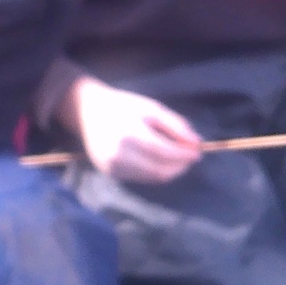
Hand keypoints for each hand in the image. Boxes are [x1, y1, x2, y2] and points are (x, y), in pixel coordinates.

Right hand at [59, 77, 200, 183]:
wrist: (86, 111)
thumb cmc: (122, 106)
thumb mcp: (151, 107)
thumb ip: (175, 125)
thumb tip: (197, 143)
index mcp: (130, 134)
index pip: (165, 152)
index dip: (184, 155)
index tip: (199, 151)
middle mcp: (119, 154)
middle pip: (160, 171)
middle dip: (180, 166)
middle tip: (190, 157)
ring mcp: (113, 167)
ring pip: (152, 178)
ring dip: (170, 171)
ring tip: (177, 159)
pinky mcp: (110, 173)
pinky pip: (140, 178)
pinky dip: (154, 172)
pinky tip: (159, 161)